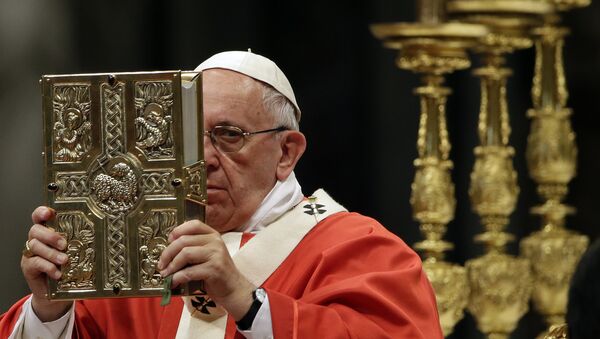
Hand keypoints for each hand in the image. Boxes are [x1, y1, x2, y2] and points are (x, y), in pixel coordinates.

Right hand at [21, 207, 71, 321]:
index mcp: (48, 232)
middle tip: (64, 244)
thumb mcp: (74, 253)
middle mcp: (37, 240)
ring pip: (34, 246)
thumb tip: (99, 233)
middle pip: (35, 230)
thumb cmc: (67, 270)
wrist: (55, 294)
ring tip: (64, 260)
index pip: (39, 217)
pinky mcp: (28, 267)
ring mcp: (30, 254)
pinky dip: (47, 267)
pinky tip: (57, 273)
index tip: (49, 213)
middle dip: (50, 235)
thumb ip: (78, 242)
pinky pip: (34, 262)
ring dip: (51, 253)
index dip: (42, 212)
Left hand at [157, 220, 254, 319]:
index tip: (168, 242)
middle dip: (168, 253)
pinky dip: (177, 278)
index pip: (193, 224)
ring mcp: (216, 255)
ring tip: (166, 274)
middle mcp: (215, 242)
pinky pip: (189, 271)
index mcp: (213, 235)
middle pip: (184, 240)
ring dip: (171, 265)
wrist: (233, 288)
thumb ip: (193, 247)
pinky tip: (174, 282)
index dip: (177, 231)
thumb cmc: (216, 272)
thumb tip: (168, 249)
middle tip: (161, 264)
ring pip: (185, 254)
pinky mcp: (214, 269)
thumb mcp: (207, 254)